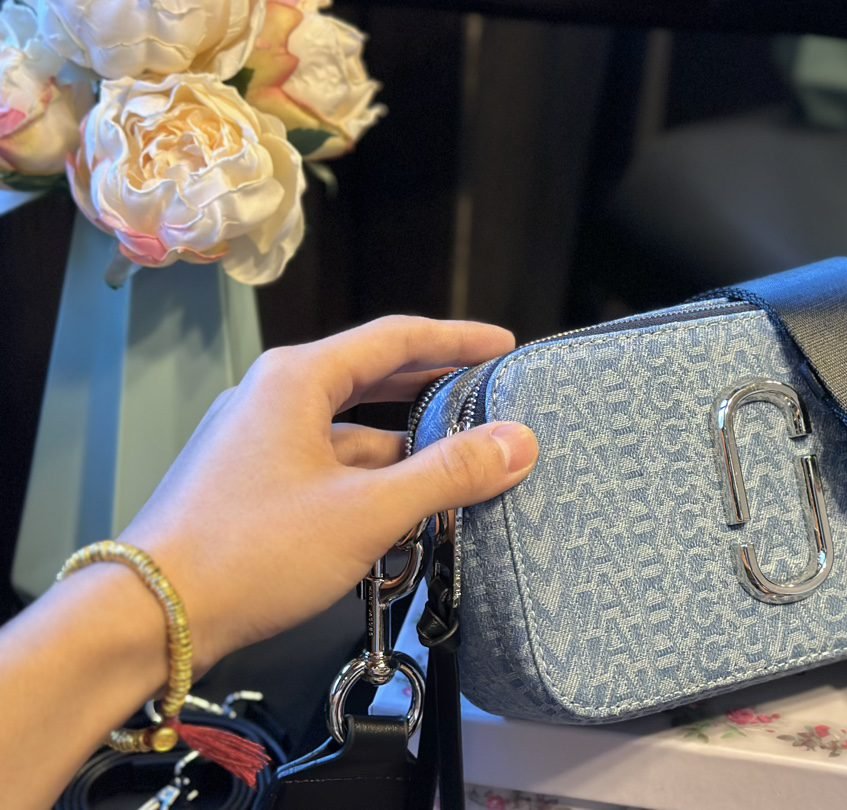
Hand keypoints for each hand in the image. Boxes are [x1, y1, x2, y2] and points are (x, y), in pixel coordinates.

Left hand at [118, 316, 538, 672]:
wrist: (152, 617)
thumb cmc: (254, 551)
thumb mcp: (367, 511)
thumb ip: (448, 473)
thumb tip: (518, 443)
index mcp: (297, 379)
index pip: (395, 338)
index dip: (456, 340)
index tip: (503, 346)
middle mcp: (274, 399)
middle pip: (371, 379)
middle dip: (432, 390)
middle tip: (487, 397)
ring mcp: (258, 443)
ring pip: (350, 433)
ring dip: (404, 450)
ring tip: (459, 471)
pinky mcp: (251, 485)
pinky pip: (326, 468)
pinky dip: (369, 483)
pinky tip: (403, 513)